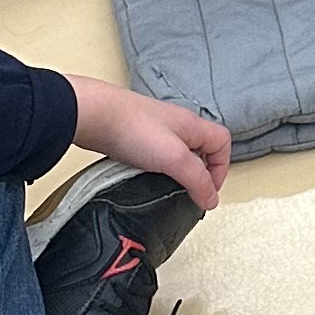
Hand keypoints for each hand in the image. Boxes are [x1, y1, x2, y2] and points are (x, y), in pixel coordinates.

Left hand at [62, 76, 231, 210]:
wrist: (92, 115)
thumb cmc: (132, 127)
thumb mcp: (175, 158)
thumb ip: (197, 180)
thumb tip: (212, 199)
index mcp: (192, 125)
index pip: (222, 143)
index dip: (222, 168)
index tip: (207, 191)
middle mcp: (176, 125)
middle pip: (201, 149)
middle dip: (198, 173)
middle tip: (188, 193)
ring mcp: (154, 130)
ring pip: (176, 154)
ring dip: (174, 173)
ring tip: (164, 187)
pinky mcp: (134, 137)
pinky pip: (153, 157)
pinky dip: (153, 170)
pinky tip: (142, 178)